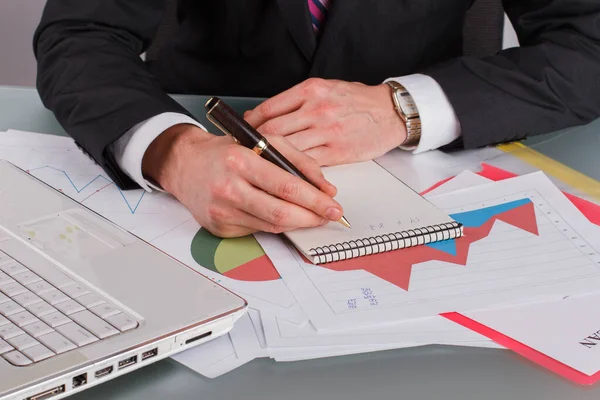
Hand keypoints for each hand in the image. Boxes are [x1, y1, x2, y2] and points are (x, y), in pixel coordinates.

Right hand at [142, 124, 342, 237]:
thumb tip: (325, 187)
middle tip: (329, 216)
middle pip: (281, 212)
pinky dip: (276, 224)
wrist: (185, 165)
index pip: (287, 186)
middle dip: (312, 217)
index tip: (334, 206)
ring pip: (272, 225)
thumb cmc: (226, 152)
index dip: (315, 200)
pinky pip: (258, 230)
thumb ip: (298, 161)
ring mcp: (222, 211)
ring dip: (298, 223)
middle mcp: (228, 188)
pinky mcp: (219, 227)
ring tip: (313, 217)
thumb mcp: (263, 142)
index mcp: (240, 161)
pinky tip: (285, 216)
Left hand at [244, 78, 406, 165]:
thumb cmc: (357, 101)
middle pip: (272, 131)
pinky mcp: (337, 151)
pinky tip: (286, 175)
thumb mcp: (325, 89)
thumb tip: (264, 116)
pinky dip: (293, 171)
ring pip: (287, 150)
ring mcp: (326, 131)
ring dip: (272, 162)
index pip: (268, 109)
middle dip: (255, 146)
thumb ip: (296, 102)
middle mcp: (316, 109)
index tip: (242, 135)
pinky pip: (307, 164)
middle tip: (245, 156)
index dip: (250, 125)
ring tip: (261, 169)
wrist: (390, 112)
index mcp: (310, 90)